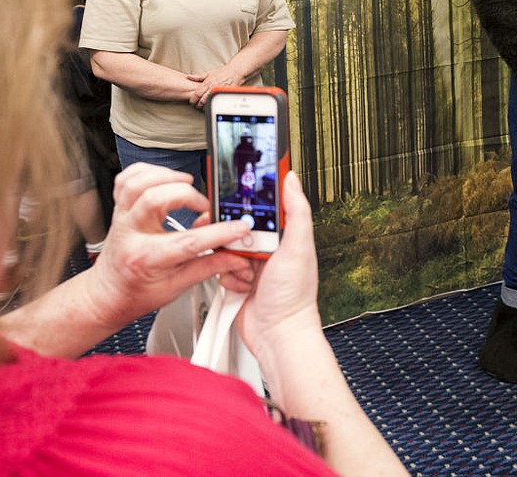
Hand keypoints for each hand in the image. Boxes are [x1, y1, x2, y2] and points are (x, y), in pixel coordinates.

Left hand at [88, 164, 256, 326]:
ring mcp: (122, 218)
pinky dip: (145, 171)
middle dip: (188, 196)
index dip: (219, 233)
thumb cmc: (138, 293)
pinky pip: (125, 179)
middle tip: (205, 205)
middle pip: (155, 200)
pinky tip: (162, 177)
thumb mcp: (177, 286)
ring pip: (137, 183)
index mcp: (146, 258)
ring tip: (185, 183)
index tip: (238, 228)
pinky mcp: (119, 208)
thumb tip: (235, 257)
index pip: (188, 242)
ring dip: (165, 176)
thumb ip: (209, 267)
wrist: (109, 294)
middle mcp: (130, 233)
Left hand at [187, 63, 243, 109]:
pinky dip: (214, 104)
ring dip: (205, 106)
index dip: (193, 99)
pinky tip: (212, 105)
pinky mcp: (224, 95)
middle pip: (202, 100)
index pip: (197, 93)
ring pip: (210, 102)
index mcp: (208, 83)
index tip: (192, 101)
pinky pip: (218, 102)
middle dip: (198, 105)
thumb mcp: (209, 73)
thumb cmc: (223, 72)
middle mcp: (213, 88)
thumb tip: (189, 76)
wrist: (235, 72)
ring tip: (203, 106)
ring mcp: (219, 92)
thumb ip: (198, 76)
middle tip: (196, 106)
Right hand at [236, 172, 322, 357]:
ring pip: (224, 246)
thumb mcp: (298, 249)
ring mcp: (249, 264)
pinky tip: (241, 287)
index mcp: (284, 236)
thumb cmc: (294, 298)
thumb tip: (292, 179)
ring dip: (229, 259)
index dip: (249, 198)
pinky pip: (218, 268)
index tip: (235, 192)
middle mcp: (267, 248)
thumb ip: (296, 212)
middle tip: (241, 244)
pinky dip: (225, 276)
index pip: (264, 206)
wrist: (277, 336)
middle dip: (233, 234)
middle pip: (238, 224)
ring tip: (246, 272)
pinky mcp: (235, 280)